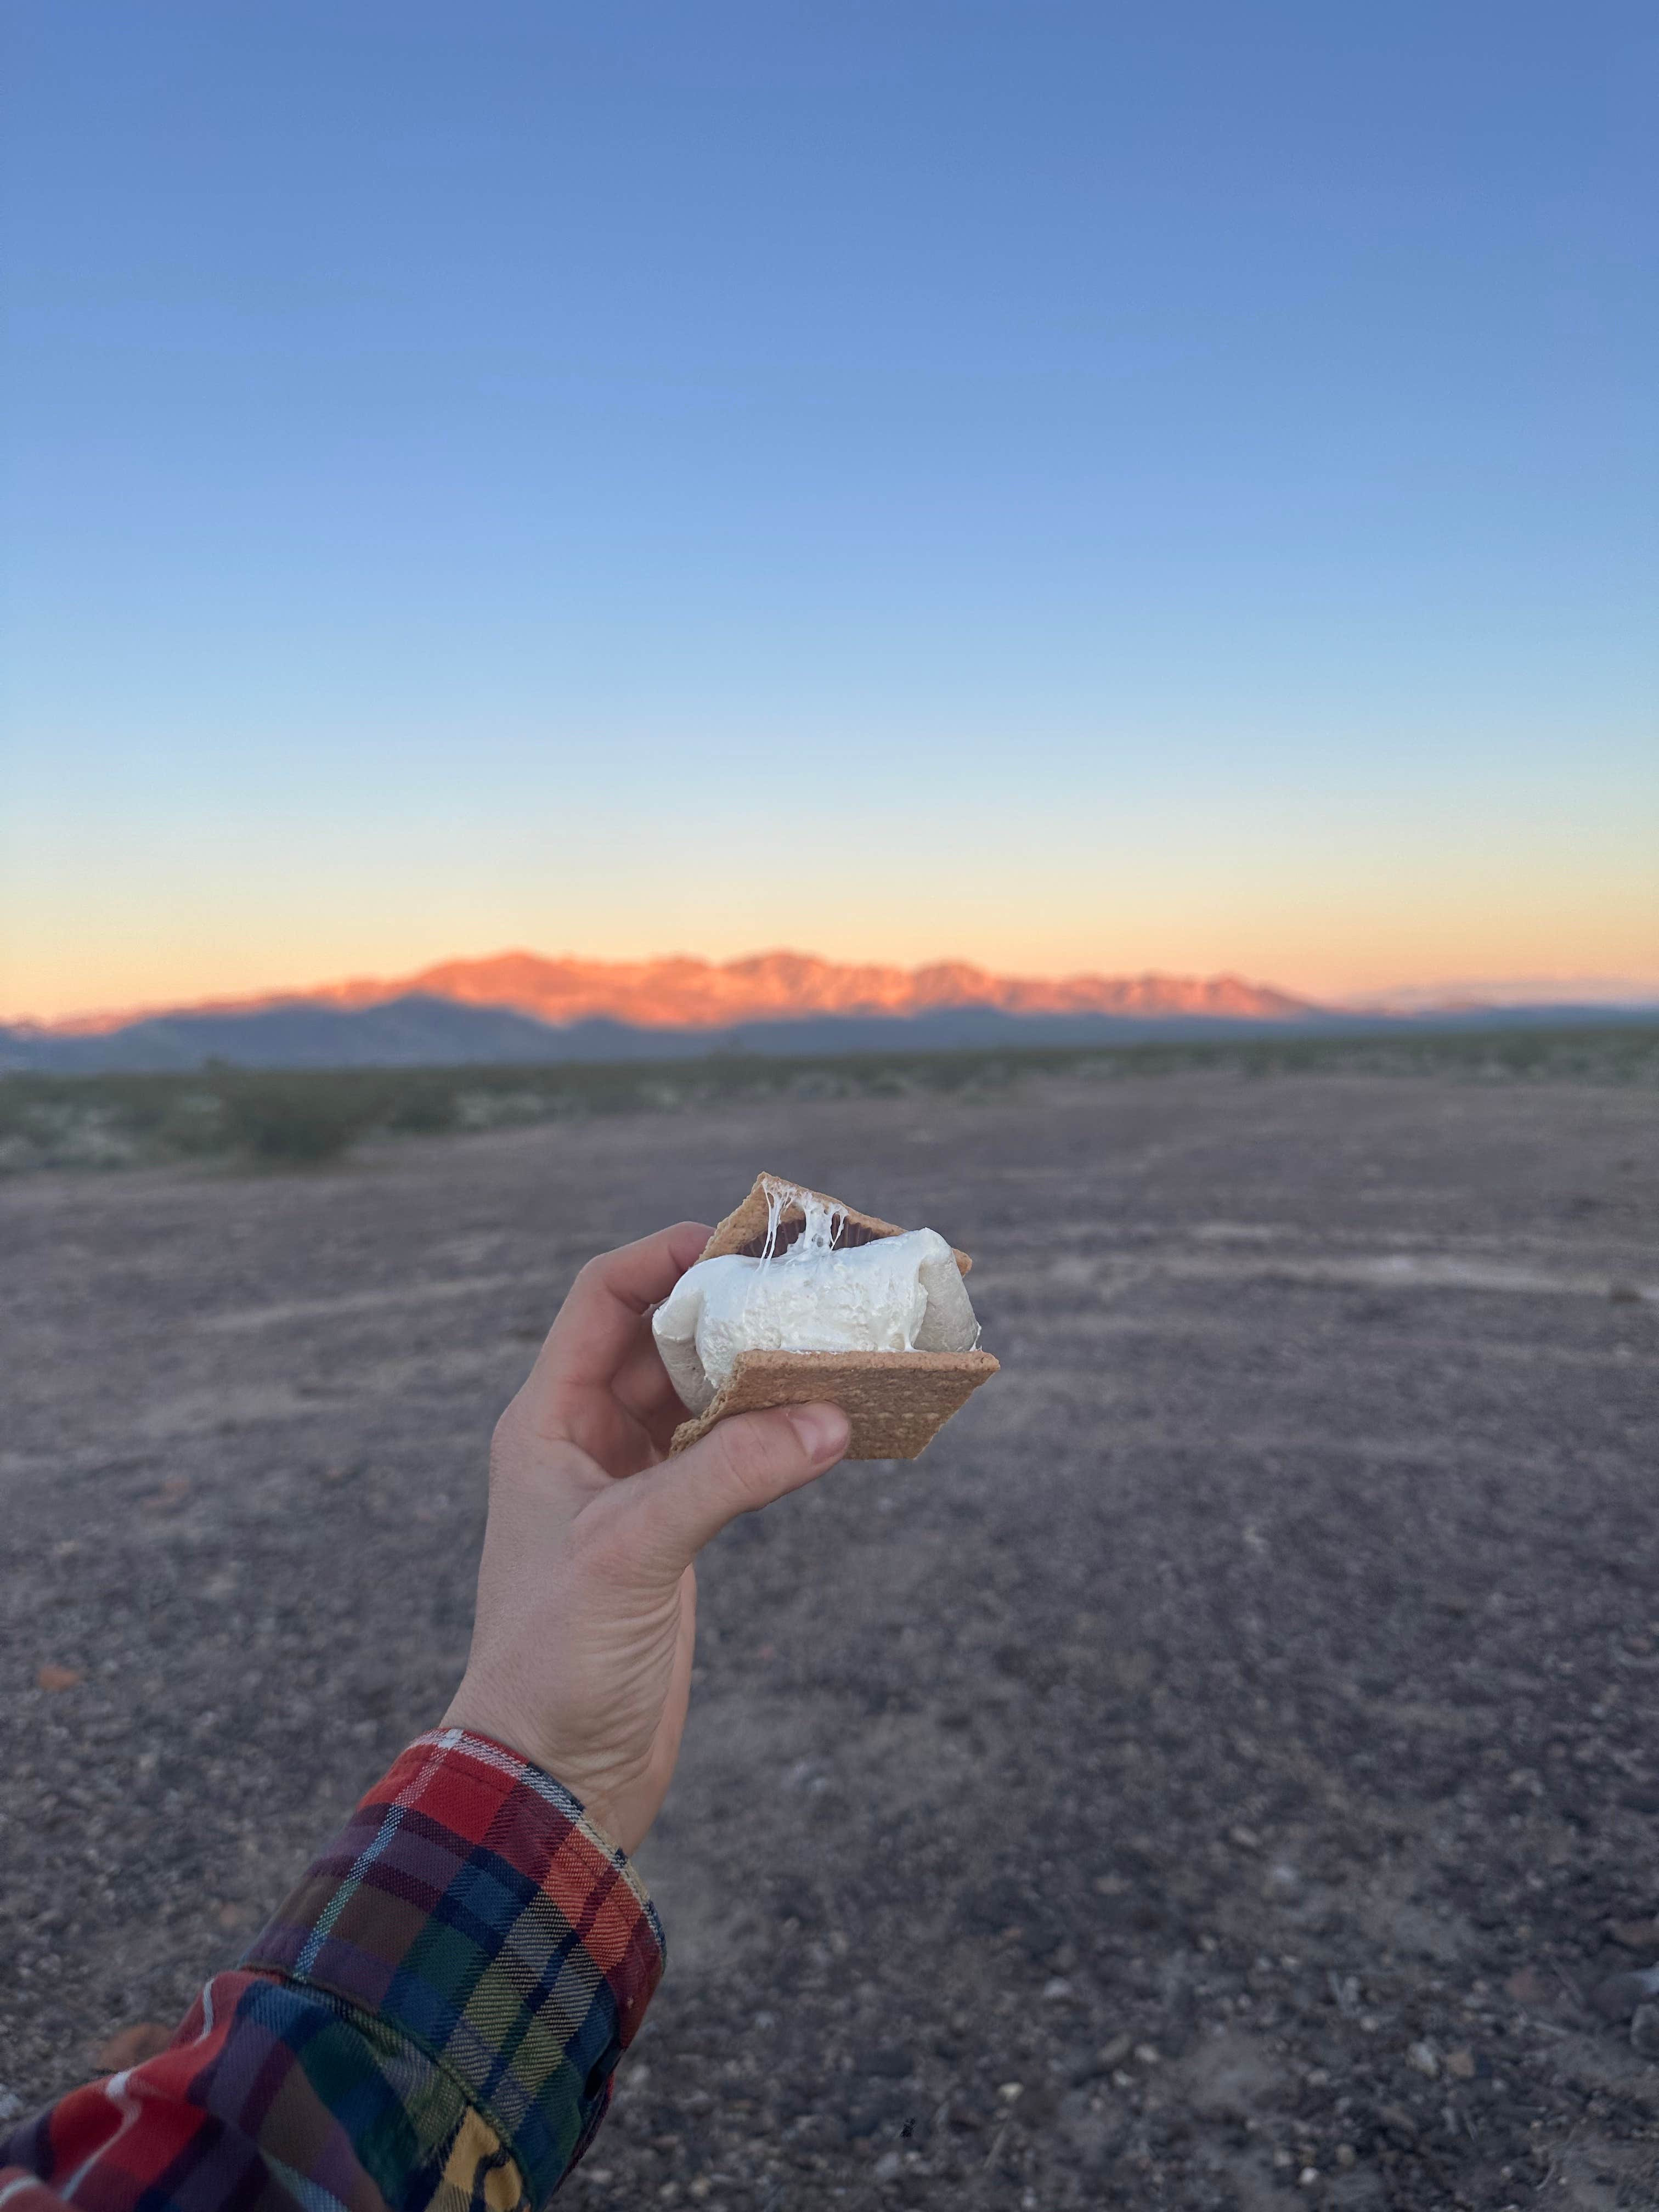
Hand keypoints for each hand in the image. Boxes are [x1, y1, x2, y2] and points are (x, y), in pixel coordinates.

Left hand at [442, 1222, 849, 1854]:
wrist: (550, 1775)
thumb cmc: (556, 1658)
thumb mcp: (635, 1550)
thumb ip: (729, 1475)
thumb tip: (828, 1415)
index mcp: (547, 1420)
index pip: (602, 1298)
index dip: (664, 1257)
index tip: (738, 1242)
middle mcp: (585, 1439)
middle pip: (663, 1338)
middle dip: (731, 1308)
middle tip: (807, 1286)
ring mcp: (631, 1485)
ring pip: (702, 1396)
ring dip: (760, 1370)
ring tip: (831, 1344)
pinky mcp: (671, 1532)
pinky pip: (728, 1454)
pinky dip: (773, 1431)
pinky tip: (825, 1422)